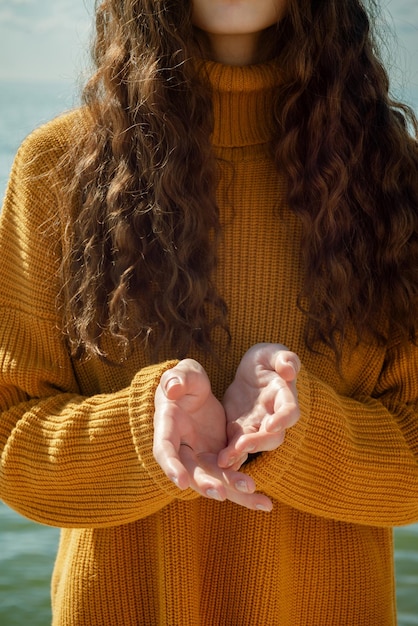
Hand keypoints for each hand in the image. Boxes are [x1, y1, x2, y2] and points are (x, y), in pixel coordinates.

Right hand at [153, 359, 272, 510]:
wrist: (197, 391)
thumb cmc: (184, 381)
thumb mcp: (182, 374)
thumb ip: (177, 378)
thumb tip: (172, 388)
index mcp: (168, 427)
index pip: (164, 449)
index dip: (171, 466)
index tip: (181, 482)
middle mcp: (182, 448)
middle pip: (192, 473)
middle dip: (206, 484)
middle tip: (222, 494)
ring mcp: (200, 456)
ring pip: (215, 480)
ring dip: (234, 491)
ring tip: (258, 501)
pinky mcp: (218, 457)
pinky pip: (231, 476)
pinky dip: (245, 490)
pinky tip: (265, 502)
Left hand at [218, 344, 300, 469]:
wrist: (250, 372)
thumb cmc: (266, 360)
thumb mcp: (273, 353)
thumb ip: (284, 358)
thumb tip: (289, 370)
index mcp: (284, 397)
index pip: (289, 411)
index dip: (283, 419)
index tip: (271, 425)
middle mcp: (274, 417)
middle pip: (272, 436)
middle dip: (258, 442)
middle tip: (243, 445)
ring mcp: (256, 426)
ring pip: (253, 444)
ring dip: (240, 453)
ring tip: (224, 459)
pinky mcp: (239, 430)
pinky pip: (235, 445)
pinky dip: (228, 454)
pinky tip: (216, 461)